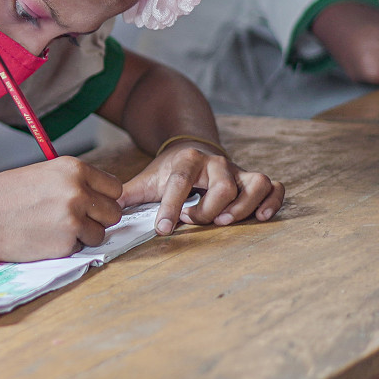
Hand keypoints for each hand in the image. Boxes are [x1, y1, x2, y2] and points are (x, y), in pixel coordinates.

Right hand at [0, 157, 123, 260]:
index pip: (114, 187)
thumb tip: (99, 196)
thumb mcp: (43, 173)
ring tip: (55, 228)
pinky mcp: (66, 243)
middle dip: (97, 218)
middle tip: (73, 219)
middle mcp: (78, 191)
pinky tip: (45, 238)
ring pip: (101, 233)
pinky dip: (67, 247)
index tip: (90, 203)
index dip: (103, 198)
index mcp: (74, 168)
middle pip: (113, 212)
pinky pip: (82, 248)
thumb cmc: (4, 195)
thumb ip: (74, 182)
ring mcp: (74, 218)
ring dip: (84, 235)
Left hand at [121, 144, 282, 235]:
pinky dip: (272, 202)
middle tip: (194, 219)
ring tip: (224, 221)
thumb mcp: (146, 180)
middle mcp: (216, 164)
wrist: (192, 149)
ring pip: (255, 184)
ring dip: (243, 207)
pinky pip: (274, 187)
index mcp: (186, 162)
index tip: (163, 229)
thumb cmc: (169, 171)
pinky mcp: (254, 180)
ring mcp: (238, 171)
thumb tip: (104, 212)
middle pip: (223, 186)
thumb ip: (127, 196)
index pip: (180, 183)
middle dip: (209, 209)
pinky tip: (259, 217)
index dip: (171, 207)